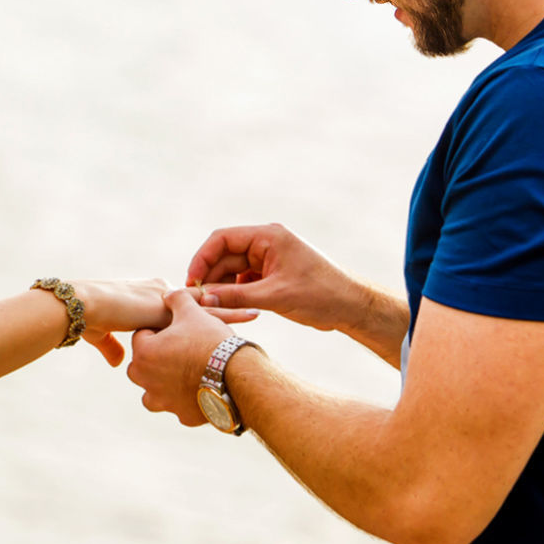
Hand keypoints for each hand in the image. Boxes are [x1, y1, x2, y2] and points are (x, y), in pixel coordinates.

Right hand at [72, 278, 257, 368]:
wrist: (85, 310)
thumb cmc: (92, 320)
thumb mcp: (104, 336)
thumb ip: (113, 347)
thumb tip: (117, 363)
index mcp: (152, 300)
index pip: (182, 308)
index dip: (203, 314)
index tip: (220, 323)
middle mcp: (162, 297)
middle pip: (198, 306)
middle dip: (224, 310)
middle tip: (252, 311)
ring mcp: (166, 302)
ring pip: (204, 308)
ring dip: (230, 313)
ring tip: (256, 313)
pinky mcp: (168, 307)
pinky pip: (200, 314)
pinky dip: (223, 318)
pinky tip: (244, 321)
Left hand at [126, 288, 250, 425]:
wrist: (237, 374)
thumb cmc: (212, 340)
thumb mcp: (193, 312)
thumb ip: (176, 299)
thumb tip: (168, 294)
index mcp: (145, 354)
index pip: (142, 335)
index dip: (159, 329)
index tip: (176, 330)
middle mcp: (147, 381)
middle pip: (142, 365)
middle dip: (156, 357)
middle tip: (180, 349)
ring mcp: (164, 401)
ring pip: (153, 391)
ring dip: (163, 383)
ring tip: (185, 372)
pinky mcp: (182, 416)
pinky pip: (177, 406)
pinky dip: (185, 399)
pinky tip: (201, 388)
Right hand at [186, 223, 369, 334]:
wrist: (350, 306)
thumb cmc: (320, 295)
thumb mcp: (275, 297)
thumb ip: (237, 296)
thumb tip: (204, 298)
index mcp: (268, 236)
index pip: (223, 239)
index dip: (202, 258)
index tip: (192, 280)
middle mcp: (267, 243)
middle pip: (225, 254)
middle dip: (211, 275)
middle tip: (198, 299)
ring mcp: (269, 259)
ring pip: (233, 269)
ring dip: (221, 286)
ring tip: (210, 306)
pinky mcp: (272, 275)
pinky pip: (244, 280)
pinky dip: (234, 292)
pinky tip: (228, 307)